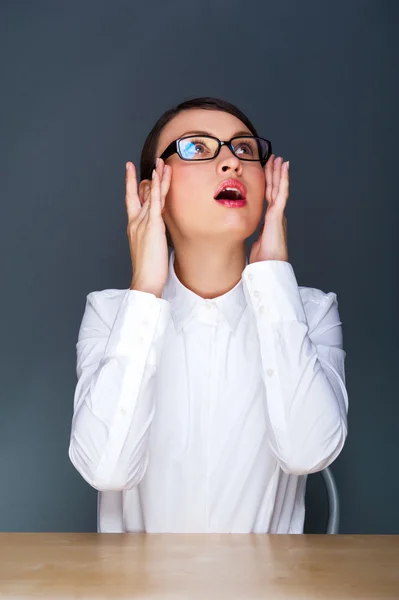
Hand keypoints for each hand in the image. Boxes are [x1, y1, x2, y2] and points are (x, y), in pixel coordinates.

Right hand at [125, 157, 171, 297]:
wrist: (145, 280)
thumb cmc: (149, 270)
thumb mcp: (149, 248)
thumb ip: (151, 236)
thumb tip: (156, 229)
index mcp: (133, 227)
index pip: (133, 202)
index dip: (132, 187)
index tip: (132, 174)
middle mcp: (135, 222)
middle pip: (138, 194)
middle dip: (140, 178)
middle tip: (144, 163)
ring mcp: (142, 223)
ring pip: (150, 194)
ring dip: (157, 177)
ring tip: (162, 162)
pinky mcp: (152, 226)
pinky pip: (154, 201)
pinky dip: (157, 186)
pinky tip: (159, 174)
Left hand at [249, 155, 288, 263]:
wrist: (270, 265)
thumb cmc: (263, 257)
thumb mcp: (256, 241)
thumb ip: (256, 234)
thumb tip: (249, 234)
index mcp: (270, 219)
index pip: (268, 196)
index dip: (268, 183)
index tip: (267, 172)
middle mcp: (276, 214)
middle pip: (274, 189)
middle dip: (274, 173)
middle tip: (274, 159)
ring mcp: (278, 213)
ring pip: (279, 188)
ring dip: (279, 172)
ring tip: (280, 159)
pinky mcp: (278, 214)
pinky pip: (282, 192)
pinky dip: (283, 179)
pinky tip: (284, 168)